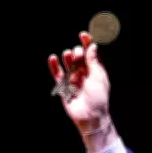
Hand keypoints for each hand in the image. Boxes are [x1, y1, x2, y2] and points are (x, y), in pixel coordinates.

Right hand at [48, 31, 115, 149]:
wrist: (90, 117)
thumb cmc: (98, 98)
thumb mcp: (98, 77)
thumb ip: (93, 61)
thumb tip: (92, 46)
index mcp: (96, 71)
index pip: (91, 54)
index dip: (87, 44)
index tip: (83, 35)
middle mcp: (85, 74)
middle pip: (79, 56)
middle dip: (78, 52)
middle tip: (78, 54)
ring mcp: (74, 80)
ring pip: (68, 63)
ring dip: (68, 57)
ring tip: (68, 56)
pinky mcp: (64, 86)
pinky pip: (57, 74)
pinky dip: (54, 65)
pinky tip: (53, 58)